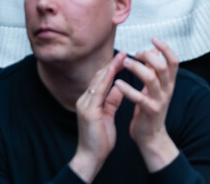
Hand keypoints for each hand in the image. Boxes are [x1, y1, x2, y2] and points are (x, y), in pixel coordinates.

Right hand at [69, 51, 133, 182]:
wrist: (91, 157)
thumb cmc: (100, 139)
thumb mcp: (108, 115)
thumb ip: (112, 101)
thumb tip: (120, 88)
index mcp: (89, 101)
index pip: (100, 80)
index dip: (111, 68)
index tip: (123, 58)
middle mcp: (84, 100)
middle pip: (98, 77)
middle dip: (111, 64)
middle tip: (124, 52)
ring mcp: (84, 104)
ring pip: (98, 81)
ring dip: (110, 68)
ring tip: (121, 57)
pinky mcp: (88, 111)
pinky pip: (98, 92)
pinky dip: (106, 80)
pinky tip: (114, 72)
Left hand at [123, 39, 181, 171]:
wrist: (151, 136)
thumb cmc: (150, 108)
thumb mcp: (156, 88)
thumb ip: (155, 70)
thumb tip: (154, 49)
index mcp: (170, 83)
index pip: (174, 61)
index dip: (165, 48)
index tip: (153, 38)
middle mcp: (168, 90)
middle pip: (163, 67)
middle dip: (148, 56)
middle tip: (135, 54)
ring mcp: (160, 101)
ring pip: (151, 79)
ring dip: (137, 68)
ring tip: (124, 63)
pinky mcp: (150, 111)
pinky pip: (139, 98)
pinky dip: (127, 89)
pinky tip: (118, 83)